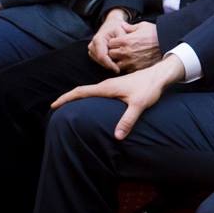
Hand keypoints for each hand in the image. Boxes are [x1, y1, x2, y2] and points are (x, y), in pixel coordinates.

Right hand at [51, 55, 184, 139]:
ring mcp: (112, 86)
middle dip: (68, 98)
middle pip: (82, 91)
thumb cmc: (149, 88)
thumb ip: (128, 120)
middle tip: (55, 107)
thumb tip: (117, 136)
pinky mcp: (117, 88)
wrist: (159, 76)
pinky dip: (89, 97)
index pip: (81, 91)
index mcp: (107, 87)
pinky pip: (98, 92)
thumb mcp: (139, 105)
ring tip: (68, 107)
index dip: (66, 98)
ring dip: (78, 97)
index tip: (53, 104)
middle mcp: (107, 85)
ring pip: (90, 91)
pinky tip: (90, 104)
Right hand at [88, 9, 128, 72]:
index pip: (102, 56)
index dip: (110, 64)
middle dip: (109, 66)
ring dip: (108, 65)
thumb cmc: (117, 28)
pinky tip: (114, 64)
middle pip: (100, 61)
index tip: (118, 70)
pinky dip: (107, 63)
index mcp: (98, 39)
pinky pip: (99, 61)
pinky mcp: (93, 53)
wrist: (111, 24)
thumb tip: (123, 52)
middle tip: (120, 71)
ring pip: (99, 62)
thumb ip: (122, 41)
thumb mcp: (121, 31)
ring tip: (118, 67)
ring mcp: (91, 49)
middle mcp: (92, 45)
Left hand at [108, 21, 162, 72]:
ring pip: (116, 65)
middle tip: (120, 50)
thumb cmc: (155, 34)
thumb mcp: (142, 26)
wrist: (167, 44)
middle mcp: (125, 52)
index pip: (109, 44)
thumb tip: (122, 25)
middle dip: (113, 52)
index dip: (113, 43)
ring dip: (119, 62)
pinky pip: (126, 71)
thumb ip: (130, 27)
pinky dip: (128, 68)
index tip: (117, 43)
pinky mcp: (137, 69)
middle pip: (111, 55)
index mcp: (125, 40)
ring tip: (126, 58)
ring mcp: (131, 62)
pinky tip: (133, 63)